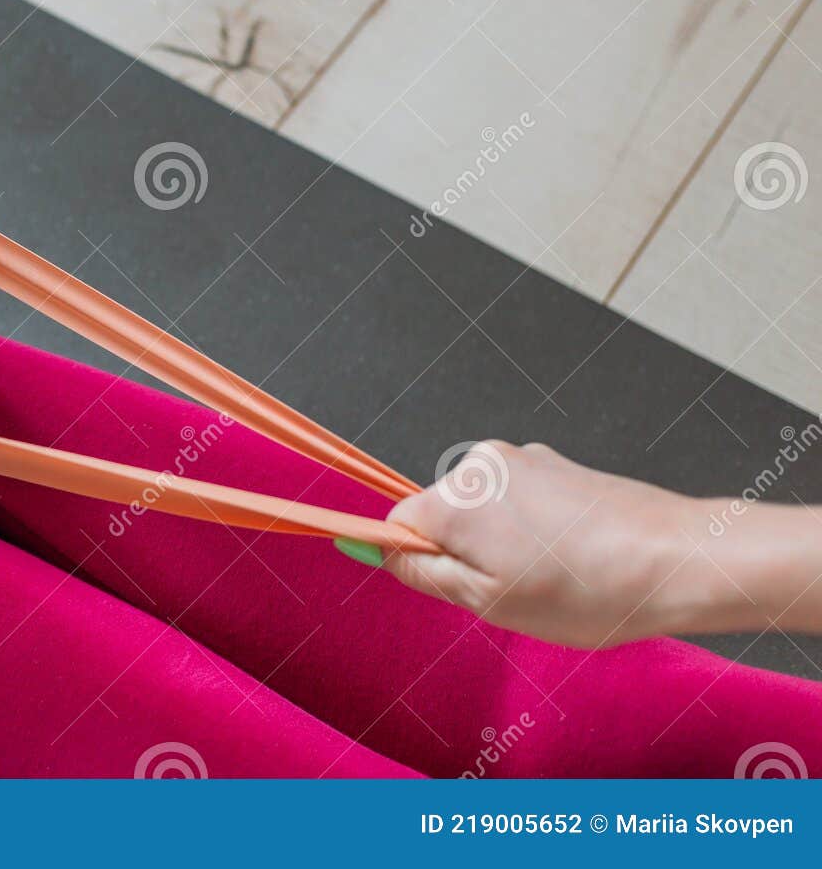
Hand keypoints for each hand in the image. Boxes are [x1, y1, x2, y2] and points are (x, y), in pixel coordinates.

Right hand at [378, 442, 701, 647]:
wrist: (680, 558)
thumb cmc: (588, 588)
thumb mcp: (488, 601)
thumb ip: (423, 573)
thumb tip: (381, 550)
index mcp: (456, 498)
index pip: (397, 524)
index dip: (419, 562)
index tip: (457, 589)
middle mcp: (481, 464)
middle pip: (439, 514)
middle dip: (464, 553)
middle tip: (512, 591)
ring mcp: (523, 458)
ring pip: (482, 510)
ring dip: (501, 544)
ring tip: (551, 577)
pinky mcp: (556, 463)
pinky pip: (518, 500)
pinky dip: (532, 530)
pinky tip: (571, 558)